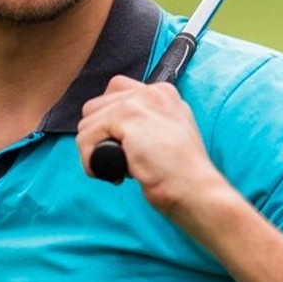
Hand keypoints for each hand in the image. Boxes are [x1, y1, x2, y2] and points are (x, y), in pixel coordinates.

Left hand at [77, 76, 224, 217]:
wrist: (195, 189)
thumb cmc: (183, 175)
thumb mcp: (169, 136)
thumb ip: (147, 124)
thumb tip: (114, 131)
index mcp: (163, 93)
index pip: (116, 92)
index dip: (109, 122)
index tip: (120, 146)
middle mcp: (151, 92)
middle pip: (96, 106)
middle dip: (98, 136)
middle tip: (118, 161)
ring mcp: (139, 102)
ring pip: (87, 123)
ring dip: (93, 150)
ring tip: (117, 168)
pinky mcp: (126, 118)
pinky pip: (87, 137)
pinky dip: (89, 160)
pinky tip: (111, 174)